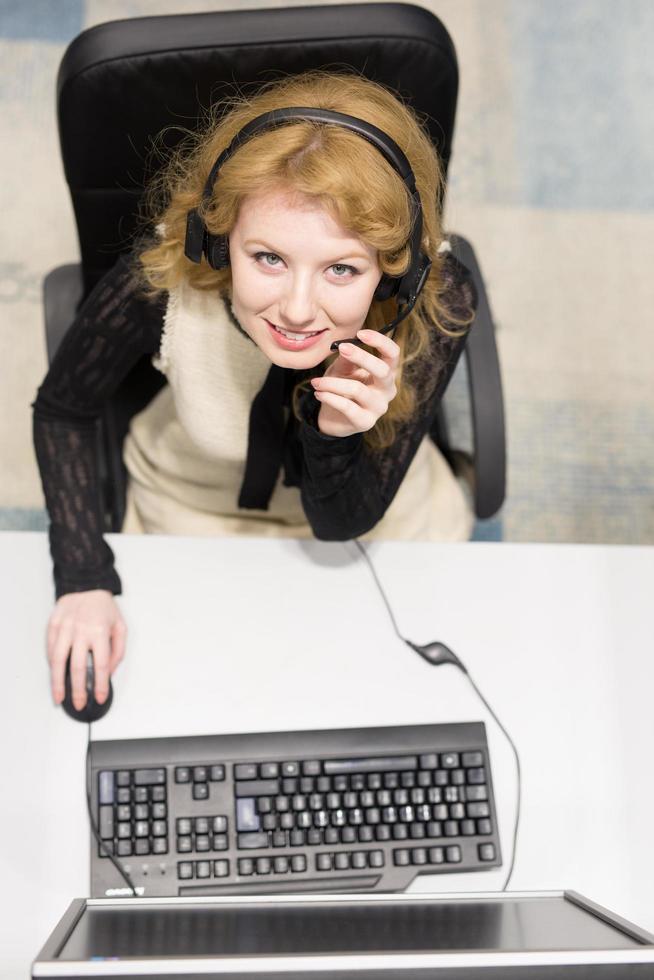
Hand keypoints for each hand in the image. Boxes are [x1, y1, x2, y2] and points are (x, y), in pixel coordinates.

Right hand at [47, 590, 125, 708]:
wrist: (86, 585)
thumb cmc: (105, 608)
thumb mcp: (120, 627)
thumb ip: (118, 651)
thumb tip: (109, 672)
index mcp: (101, 631)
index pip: (101, 665)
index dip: (100, 684)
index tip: (99, 697)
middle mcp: (82, 630)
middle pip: (78, 667)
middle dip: (79, 689)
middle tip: (79, 703)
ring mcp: (65, 628)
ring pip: (58, 661)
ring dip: (58, 682)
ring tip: (59, 697)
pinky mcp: (53, 625)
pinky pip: (50, 649)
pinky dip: (52, 664)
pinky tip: (55, 675)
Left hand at [311, 329, 399, 437]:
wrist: (334, 418)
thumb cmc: (342, 388)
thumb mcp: (343, 369)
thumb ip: (346, 358)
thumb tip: (345, 345)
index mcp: (386, 373)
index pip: (393, 353)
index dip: (380, 341)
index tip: (360, 333)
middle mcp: (387, 390)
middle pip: (383, 370)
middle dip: (361, 357)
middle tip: (341, 348)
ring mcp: (378, 408)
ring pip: (357, 389)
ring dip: (332, 383)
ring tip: (316, 382)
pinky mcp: (366, 422)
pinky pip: (347, 406)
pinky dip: (329, 397)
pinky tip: (318, 393)